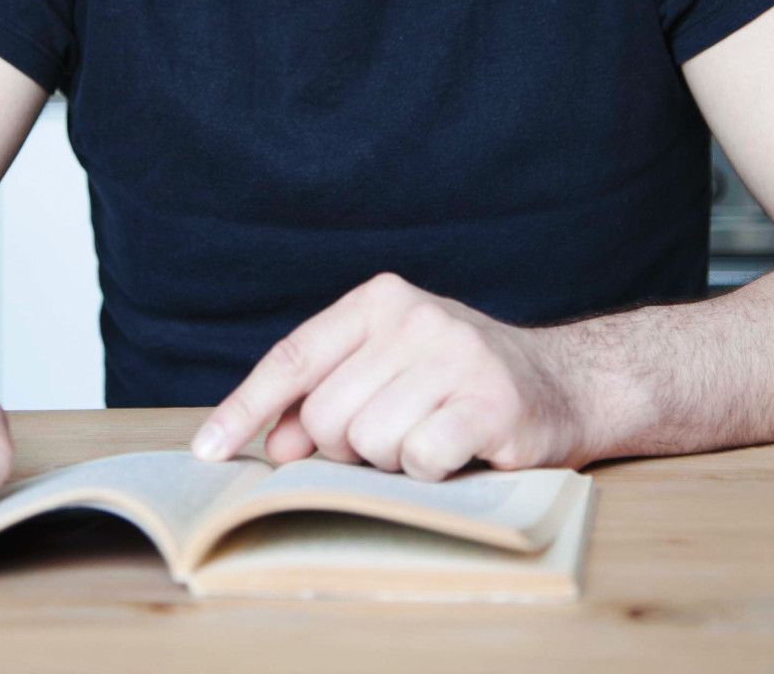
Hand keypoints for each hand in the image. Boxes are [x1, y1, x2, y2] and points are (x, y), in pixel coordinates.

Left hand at [191, 273, 590, 479]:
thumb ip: (328, 398)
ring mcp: (455, 354)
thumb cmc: (457, 383)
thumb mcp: (387, 372)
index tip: (208, 452)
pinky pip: (419, 459)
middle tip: (393, 435)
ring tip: (432, 435)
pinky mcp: (489, 400)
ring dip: (393, 461)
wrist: (565, 384)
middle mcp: (415, 316)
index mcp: (379, 300)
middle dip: (346, 447)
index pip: (294, 358)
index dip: (245, 407)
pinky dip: (430, 472)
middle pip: (327, 414)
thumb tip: (275, 444)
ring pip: (369, 443)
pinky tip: (458, 450)